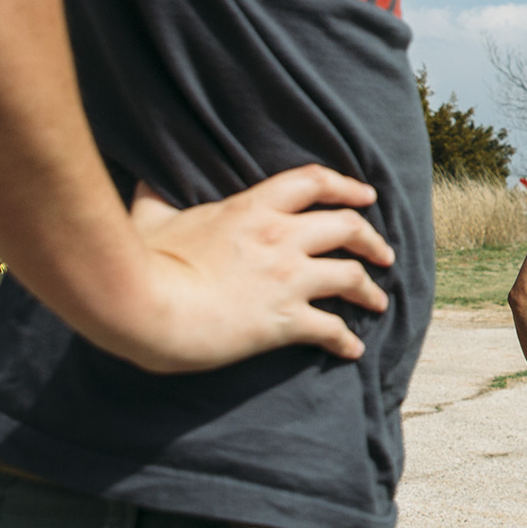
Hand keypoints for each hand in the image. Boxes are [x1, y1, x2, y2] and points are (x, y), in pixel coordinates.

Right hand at [97, 165, 393, 374]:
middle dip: (372, 240)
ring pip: (350, 277)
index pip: (314, 182)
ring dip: (370, 290)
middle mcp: (281, 238)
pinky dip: (346, 340)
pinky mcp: (285, 321)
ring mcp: (287, 280)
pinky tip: (353, 349)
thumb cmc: (142, 260)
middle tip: (384, 253)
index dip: (346, 186)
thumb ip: (156, 196)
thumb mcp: (150, 216)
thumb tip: (144, 178)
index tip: (366, 194)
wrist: (143, 305)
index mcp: (252, 208)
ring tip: (379, 301)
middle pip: (347, 227)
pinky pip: (331, 330)